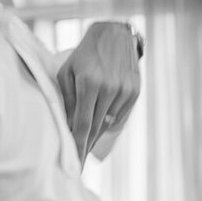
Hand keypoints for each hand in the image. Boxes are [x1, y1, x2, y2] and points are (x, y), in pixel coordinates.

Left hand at [56, 21, 141, 161]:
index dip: (78, 147)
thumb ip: (67, 100)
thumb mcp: (68, 72)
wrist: (115, 34)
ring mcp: (124, 91)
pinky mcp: (135, 92)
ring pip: (108, 123)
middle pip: (95, 128)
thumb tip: (68, 128)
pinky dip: (109, 119)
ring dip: (97, 131)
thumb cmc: (85, 54)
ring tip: (88, 131)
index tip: (75, 166)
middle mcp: (109, 89)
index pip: (82, 124)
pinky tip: (103, 113)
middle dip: (86, 147)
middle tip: (79, 164)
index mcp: (89, 83)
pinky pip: (119, 116)